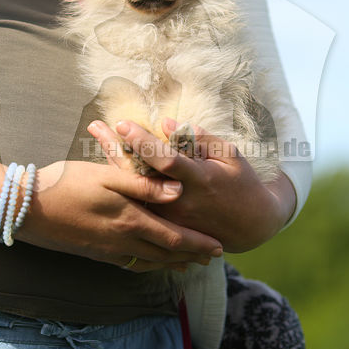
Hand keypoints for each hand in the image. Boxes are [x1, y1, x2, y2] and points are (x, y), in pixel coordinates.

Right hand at [15, 160, 222, 271]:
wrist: (28, 208)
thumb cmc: (68, 183)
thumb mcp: (107, 176)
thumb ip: (144, 185)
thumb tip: (178, 192)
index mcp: (131, 221)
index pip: (174, 238)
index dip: (197, 243)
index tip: (218, 247)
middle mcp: (123, 241)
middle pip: (166, 254)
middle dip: (191, 256)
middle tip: (210, 258)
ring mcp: (108, 250)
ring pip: (149, 262)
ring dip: (171, 263)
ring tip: (187, 263)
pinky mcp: (95, 252)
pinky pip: (130, 264)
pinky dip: (148, 265)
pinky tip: (149, 262)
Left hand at [88, 118, 296, 252]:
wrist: (251, 225)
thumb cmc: (242, 183)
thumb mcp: (230, 156)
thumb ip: (200, 139)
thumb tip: (166, 123)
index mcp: (199, 180)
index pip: (165, 160)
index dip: (143, 142)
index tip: (123, 124)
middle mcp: (180, 201)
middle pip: (140, 174)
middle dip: (116, 148)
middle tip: (97, 126)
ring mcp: (170, 216)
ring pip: (134, 189)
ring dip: (112, 161)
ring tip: (96, 136)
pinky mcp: (166, 225)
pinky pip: (139, 201)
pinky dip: (122, 180)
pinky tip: (107, 161)